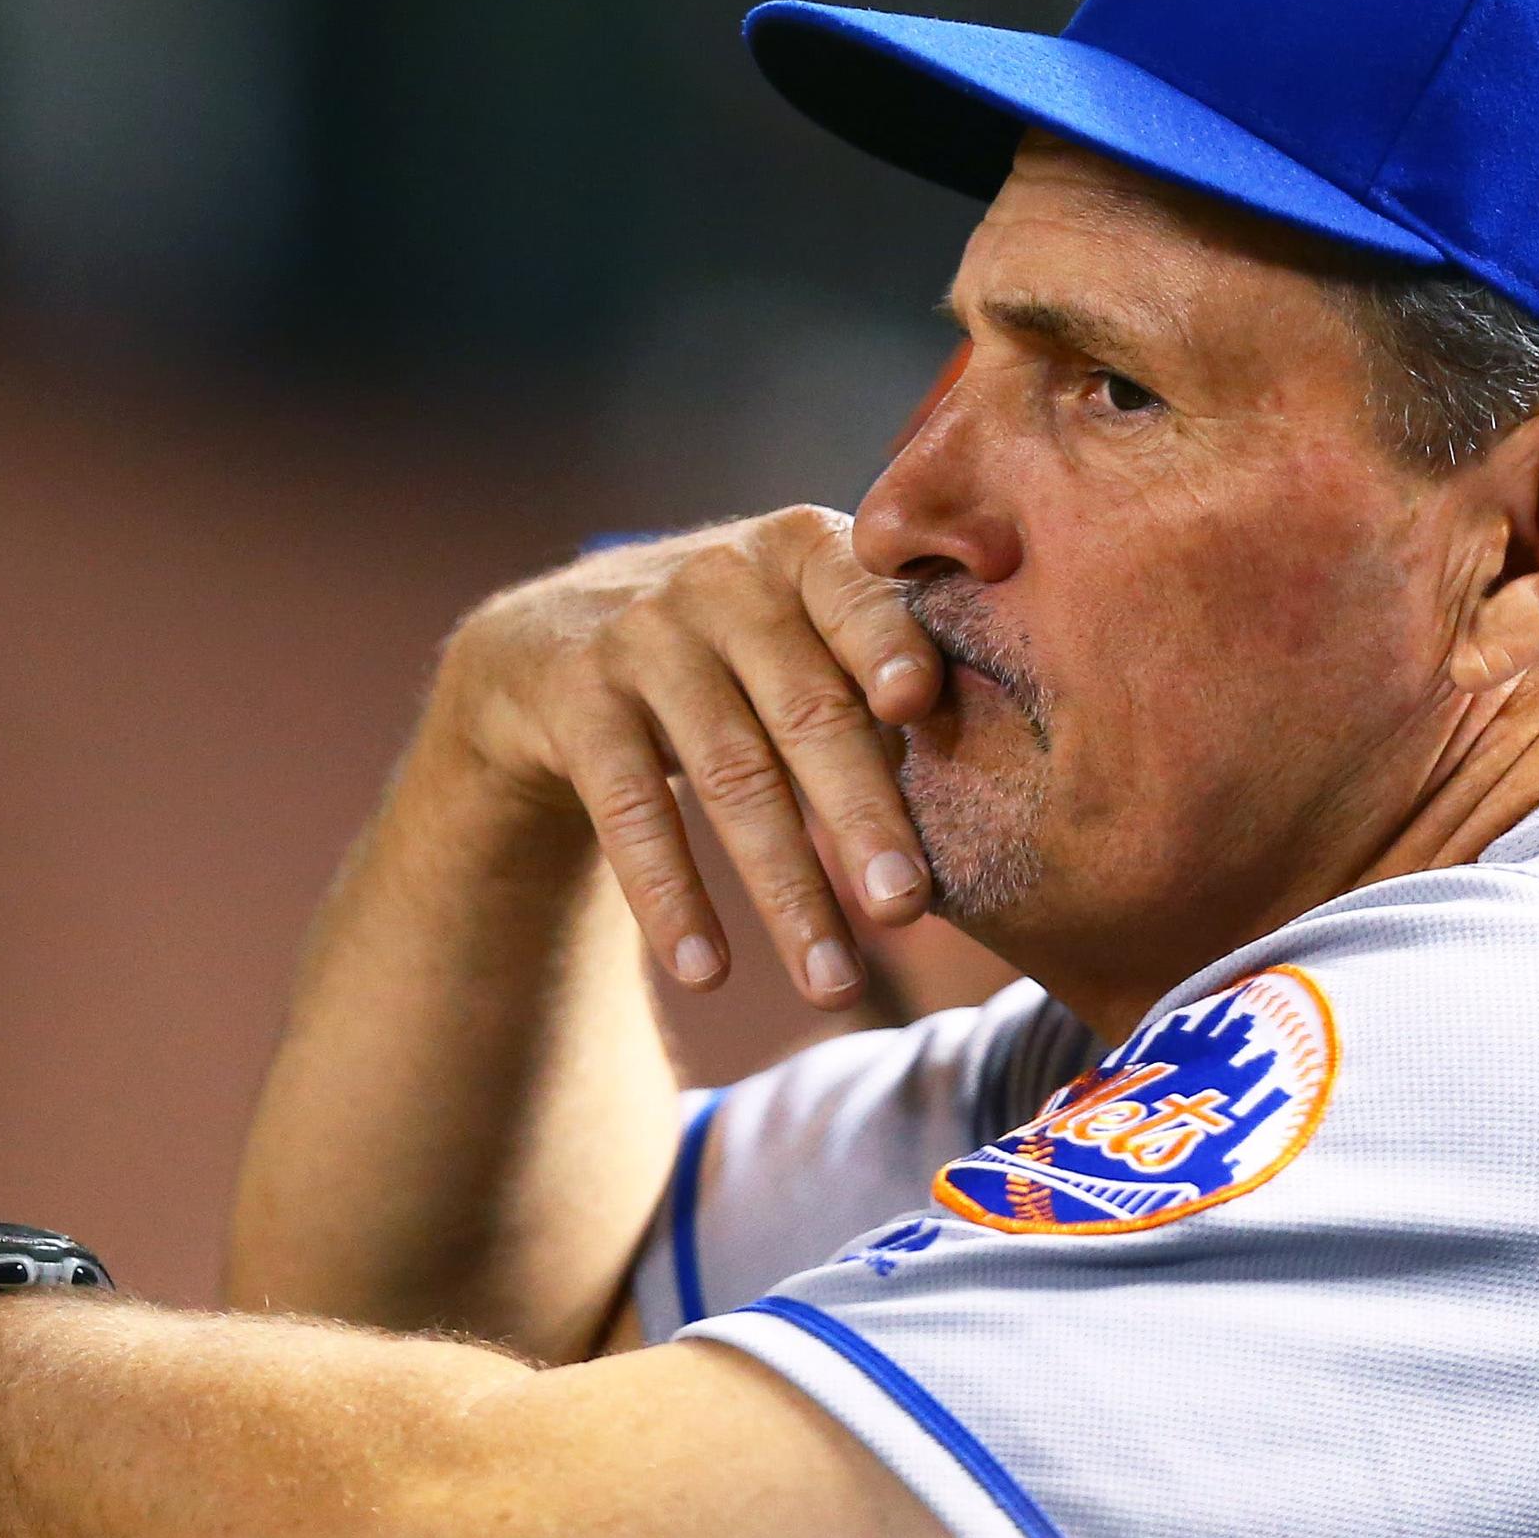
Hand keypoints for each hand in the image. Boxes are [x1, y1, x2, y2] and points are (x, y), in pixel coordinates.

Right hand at [442, 509, 944, 1007]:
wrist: (554, 640)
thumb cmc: (734, 651)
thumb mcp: (802, 630)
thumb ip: (881, 676)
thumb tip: (985, 791)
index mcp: (807, 552)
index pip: (860, 599)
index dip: (889, 646)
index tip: (918, 705)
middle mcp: (724, 577)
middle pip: (806, 709)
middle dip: (862, 816)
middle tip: (906, 909)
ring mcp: (642, 633)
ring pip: (730, 776)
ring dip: (786, 889)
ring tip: (834, 984)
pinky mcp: (573, 695)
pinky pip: (630, 809)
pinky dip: (671, 896)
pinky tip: (706, 973)